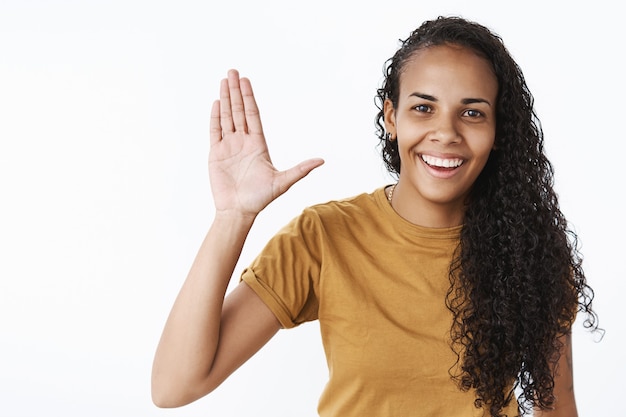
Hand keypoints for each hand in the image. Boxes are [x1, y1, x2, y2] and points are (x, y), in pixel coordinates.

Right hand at [209, 69, 323, 218]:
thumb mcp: (283, 182)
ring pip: (226, 117)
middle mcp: (243, 142)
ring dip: (225, 99)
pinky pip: (215, 131)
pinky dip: (215, 117)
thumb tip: (322, 160)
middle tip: (232, 71)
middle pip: (238, 110)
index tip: (246, 80)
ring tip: (223, 81)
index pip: (253, 115)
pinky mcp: (216, 154)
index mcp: (258, 144)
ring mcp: (229, 146)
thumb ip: (301, 169)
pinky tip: (216, 102)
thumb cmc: (261, 198)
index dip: (249, 97)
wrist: (239, 211)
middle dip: (236, 91)